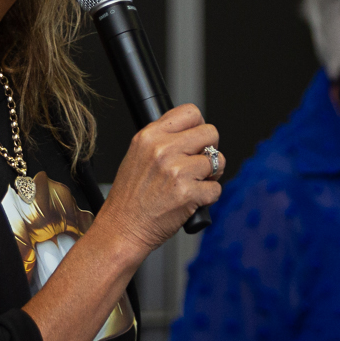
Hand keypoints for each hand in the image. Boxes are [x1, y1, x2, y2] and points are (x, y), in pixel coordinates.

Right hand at [96, 103, 221, 256]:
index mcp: (149, 136)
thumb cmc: (129, 198)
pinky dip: (208, 197)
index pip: (190, 112)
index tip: (196, 140)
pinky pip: (216, 188)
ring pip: (218, 161)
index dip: (198, 127)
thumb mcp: (137, 156)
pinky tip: (191, 200)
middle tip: (198, 165)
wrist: (122, 228)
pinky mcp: (188, 193)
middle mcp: (163, 149)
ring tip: (193, 184)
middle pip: (211, 133)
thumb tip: (193, 133)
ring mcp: (177, 171)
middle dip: (210, 149)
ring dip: (210, 175)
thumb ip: (162, 140)